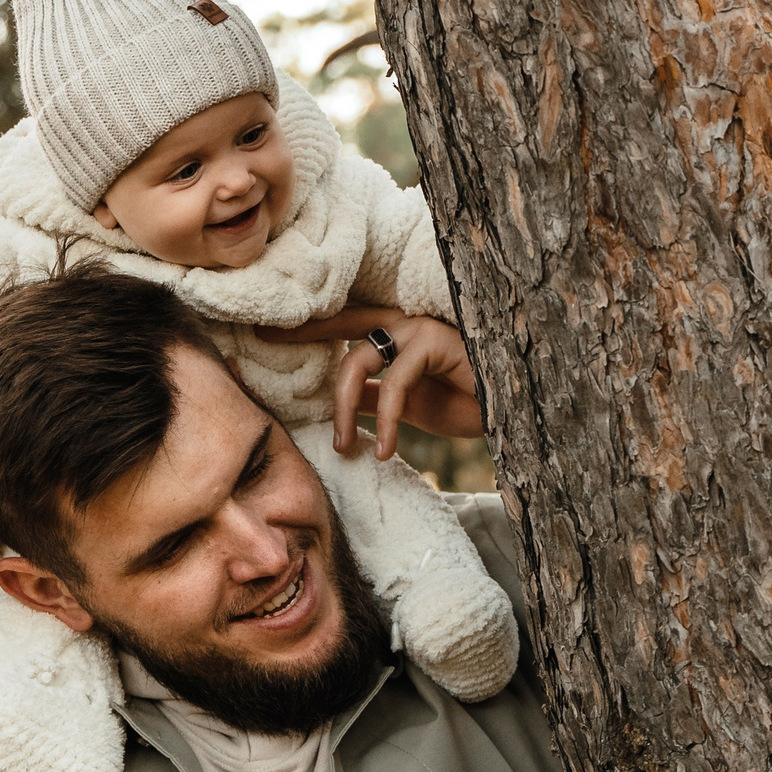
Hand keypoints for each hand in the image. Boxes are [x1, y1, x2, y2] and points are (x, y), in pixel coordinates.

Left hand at [256, 308, 483, 460]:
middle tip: (268, 351)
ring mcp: (417, 328)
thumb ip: (372, 397)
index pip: (339, 326)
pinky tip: (383, 450)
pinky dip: (383, 422)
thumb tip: (339, 406)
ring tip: (344, 447)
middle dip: (303, 342)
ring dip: (342, 410)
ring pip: (357, 362)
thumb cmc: (465, 401)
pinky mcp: (434, 343)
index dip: (303, 329)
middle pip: (339, 331)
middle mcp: (401, 322)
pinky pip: (393, 384)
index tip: (261, 333)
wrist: (511, 410)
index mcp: (393, 333)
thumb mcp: (407, 404)